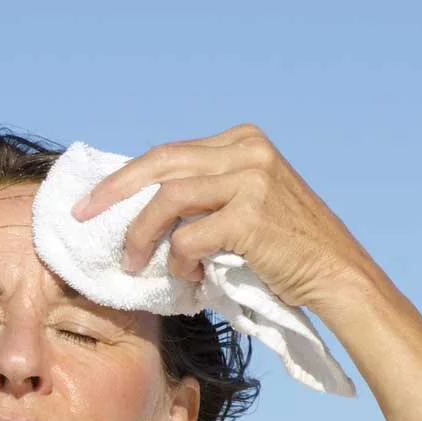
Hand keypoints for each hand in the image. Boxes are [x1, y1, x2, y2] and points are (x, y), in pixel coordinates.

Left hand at [71, 123, 383, 312]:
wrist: (338, 276)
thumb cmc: (285, 252)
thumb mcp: (244, 204)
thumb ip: (204, 195)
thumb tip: (139, 208)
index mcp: (243, 141)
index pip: (169, 153)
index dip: (126, 177)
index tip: (94, 200)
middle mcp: (248, 150)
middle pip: (160, 163)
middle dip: (114, 190)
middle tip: (82, 215)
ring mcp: (251, 179)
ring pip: (167, 199)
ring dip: (140, 235)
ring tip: (132, 262)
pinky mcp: (250, 216)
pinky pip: (187, 238)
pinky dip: (179, 263)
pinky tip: (192, 278)